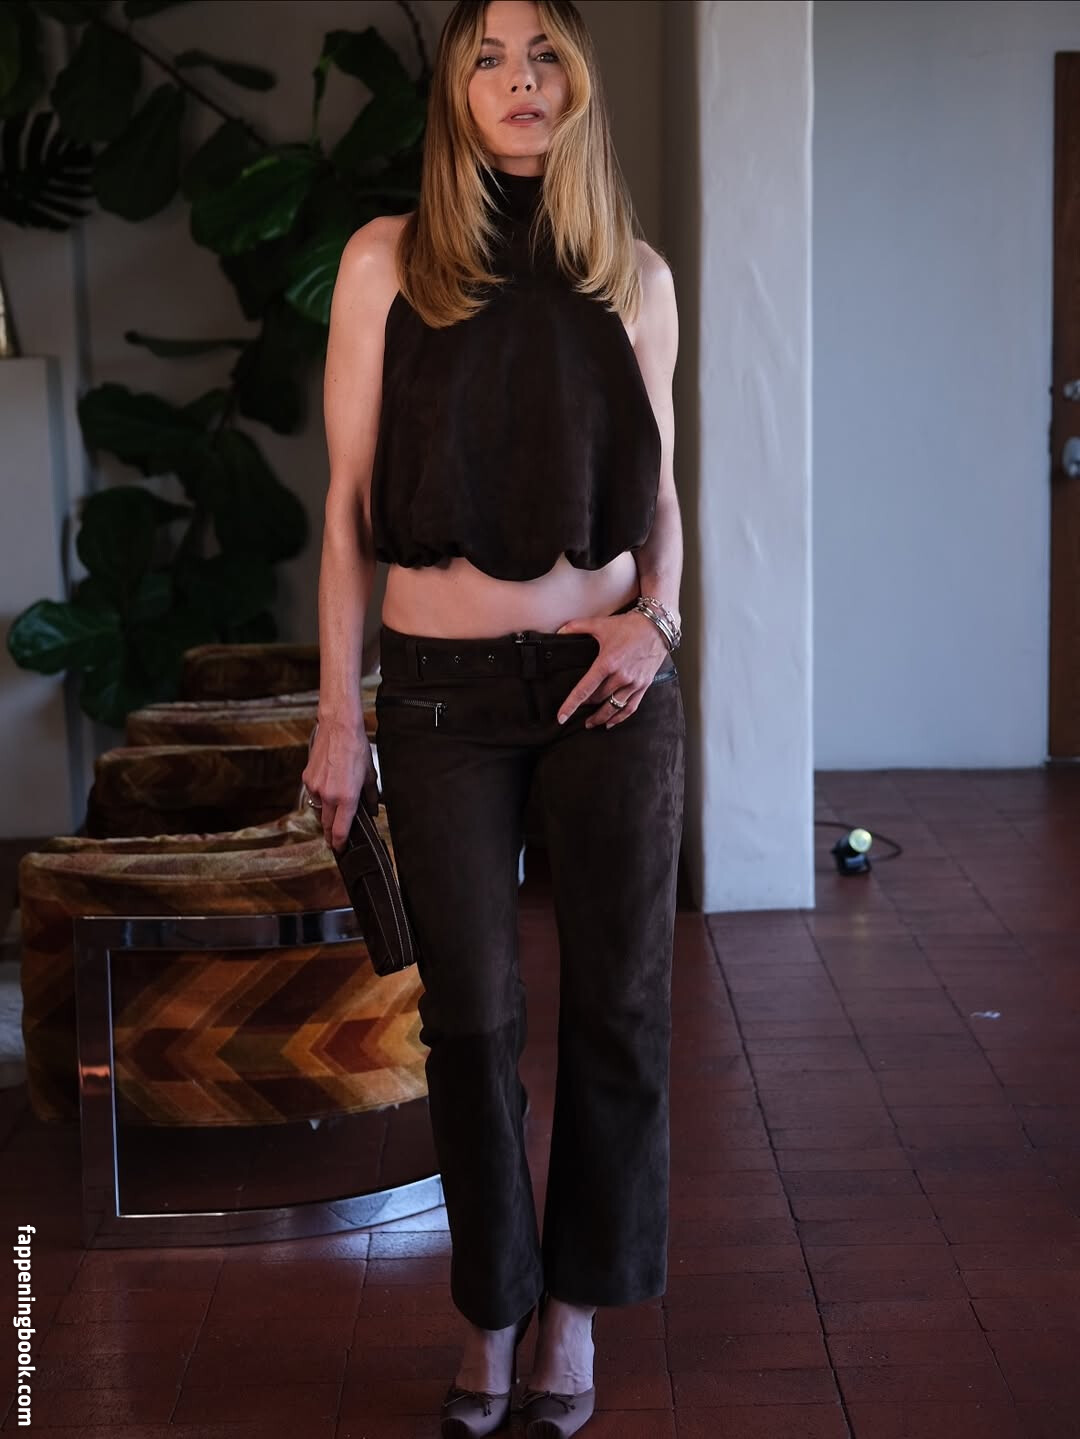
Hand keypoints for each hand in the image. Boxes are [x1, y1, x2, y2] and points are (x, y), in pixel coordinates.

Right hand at [301, 713, 379, 850]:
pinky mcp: (307, 779)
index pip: (340, 830)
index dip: (340, 843)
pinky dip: (320, 796)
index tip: (341, 849)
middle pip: (326, 825)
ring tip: (335, 808)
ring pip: (319, 809)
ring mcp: (315, 788)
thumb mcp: (370, 774)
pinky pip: (314, 795)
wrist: (338, 728)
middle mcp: (328, 796)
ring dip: (326, 813)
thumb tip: (372, 809)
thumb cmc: (356, 748)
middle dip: (331, 834)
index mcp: (346, 797)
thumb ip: (371, 796)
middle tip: (336, 839)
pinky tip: (329, 787)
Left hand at [555, 610, 670, 728]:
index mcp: (607, 662)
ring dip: (600, 717)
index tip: (562, 717)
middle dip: (585, 706)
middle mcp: (621, 676)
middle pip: (597, 699)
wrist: (657, 626)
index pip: (585, 689)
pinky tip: (611, 722)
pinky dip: (619, 717)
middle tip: (575, 711)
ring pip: (613, 707)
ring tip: (590, 723)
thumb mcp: (600, 624)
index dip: (571, 705)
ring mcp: (634, 682)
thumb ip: (577, 627)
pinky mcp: (644, 685)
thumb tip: (559, 631)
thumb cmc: (629, 625)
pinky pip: (630, 707)